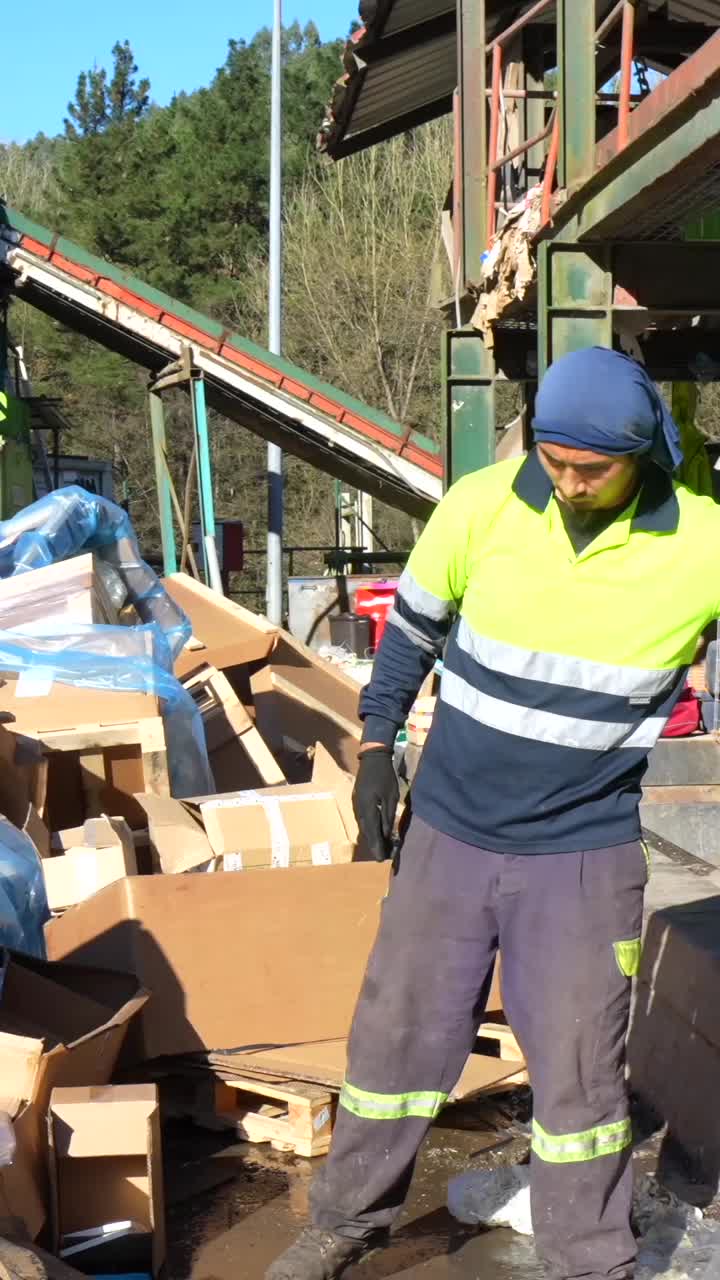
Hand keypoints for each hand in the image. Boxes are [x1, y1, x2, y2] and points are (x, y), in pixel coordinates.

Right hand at [352, 747, 399, 861]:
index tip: (380, 860)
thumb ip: (388, 816)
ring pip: (363, 826)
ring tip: (380, 847)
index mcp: (367, 808)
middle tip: (381, 856)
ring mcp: (356, 804)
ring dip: (371, 837)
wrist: (373, 758)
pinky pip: (363, 819)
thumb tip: (387, 834)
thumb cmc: (385, 776)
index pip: (372, 832)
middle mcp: (358, 809)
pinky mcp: (357, 801)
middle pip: (366, 831)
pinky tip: (375, 832)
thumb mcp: (391, 796)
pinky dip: (369, 828)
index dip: (377, 847)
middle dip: (374, 844)